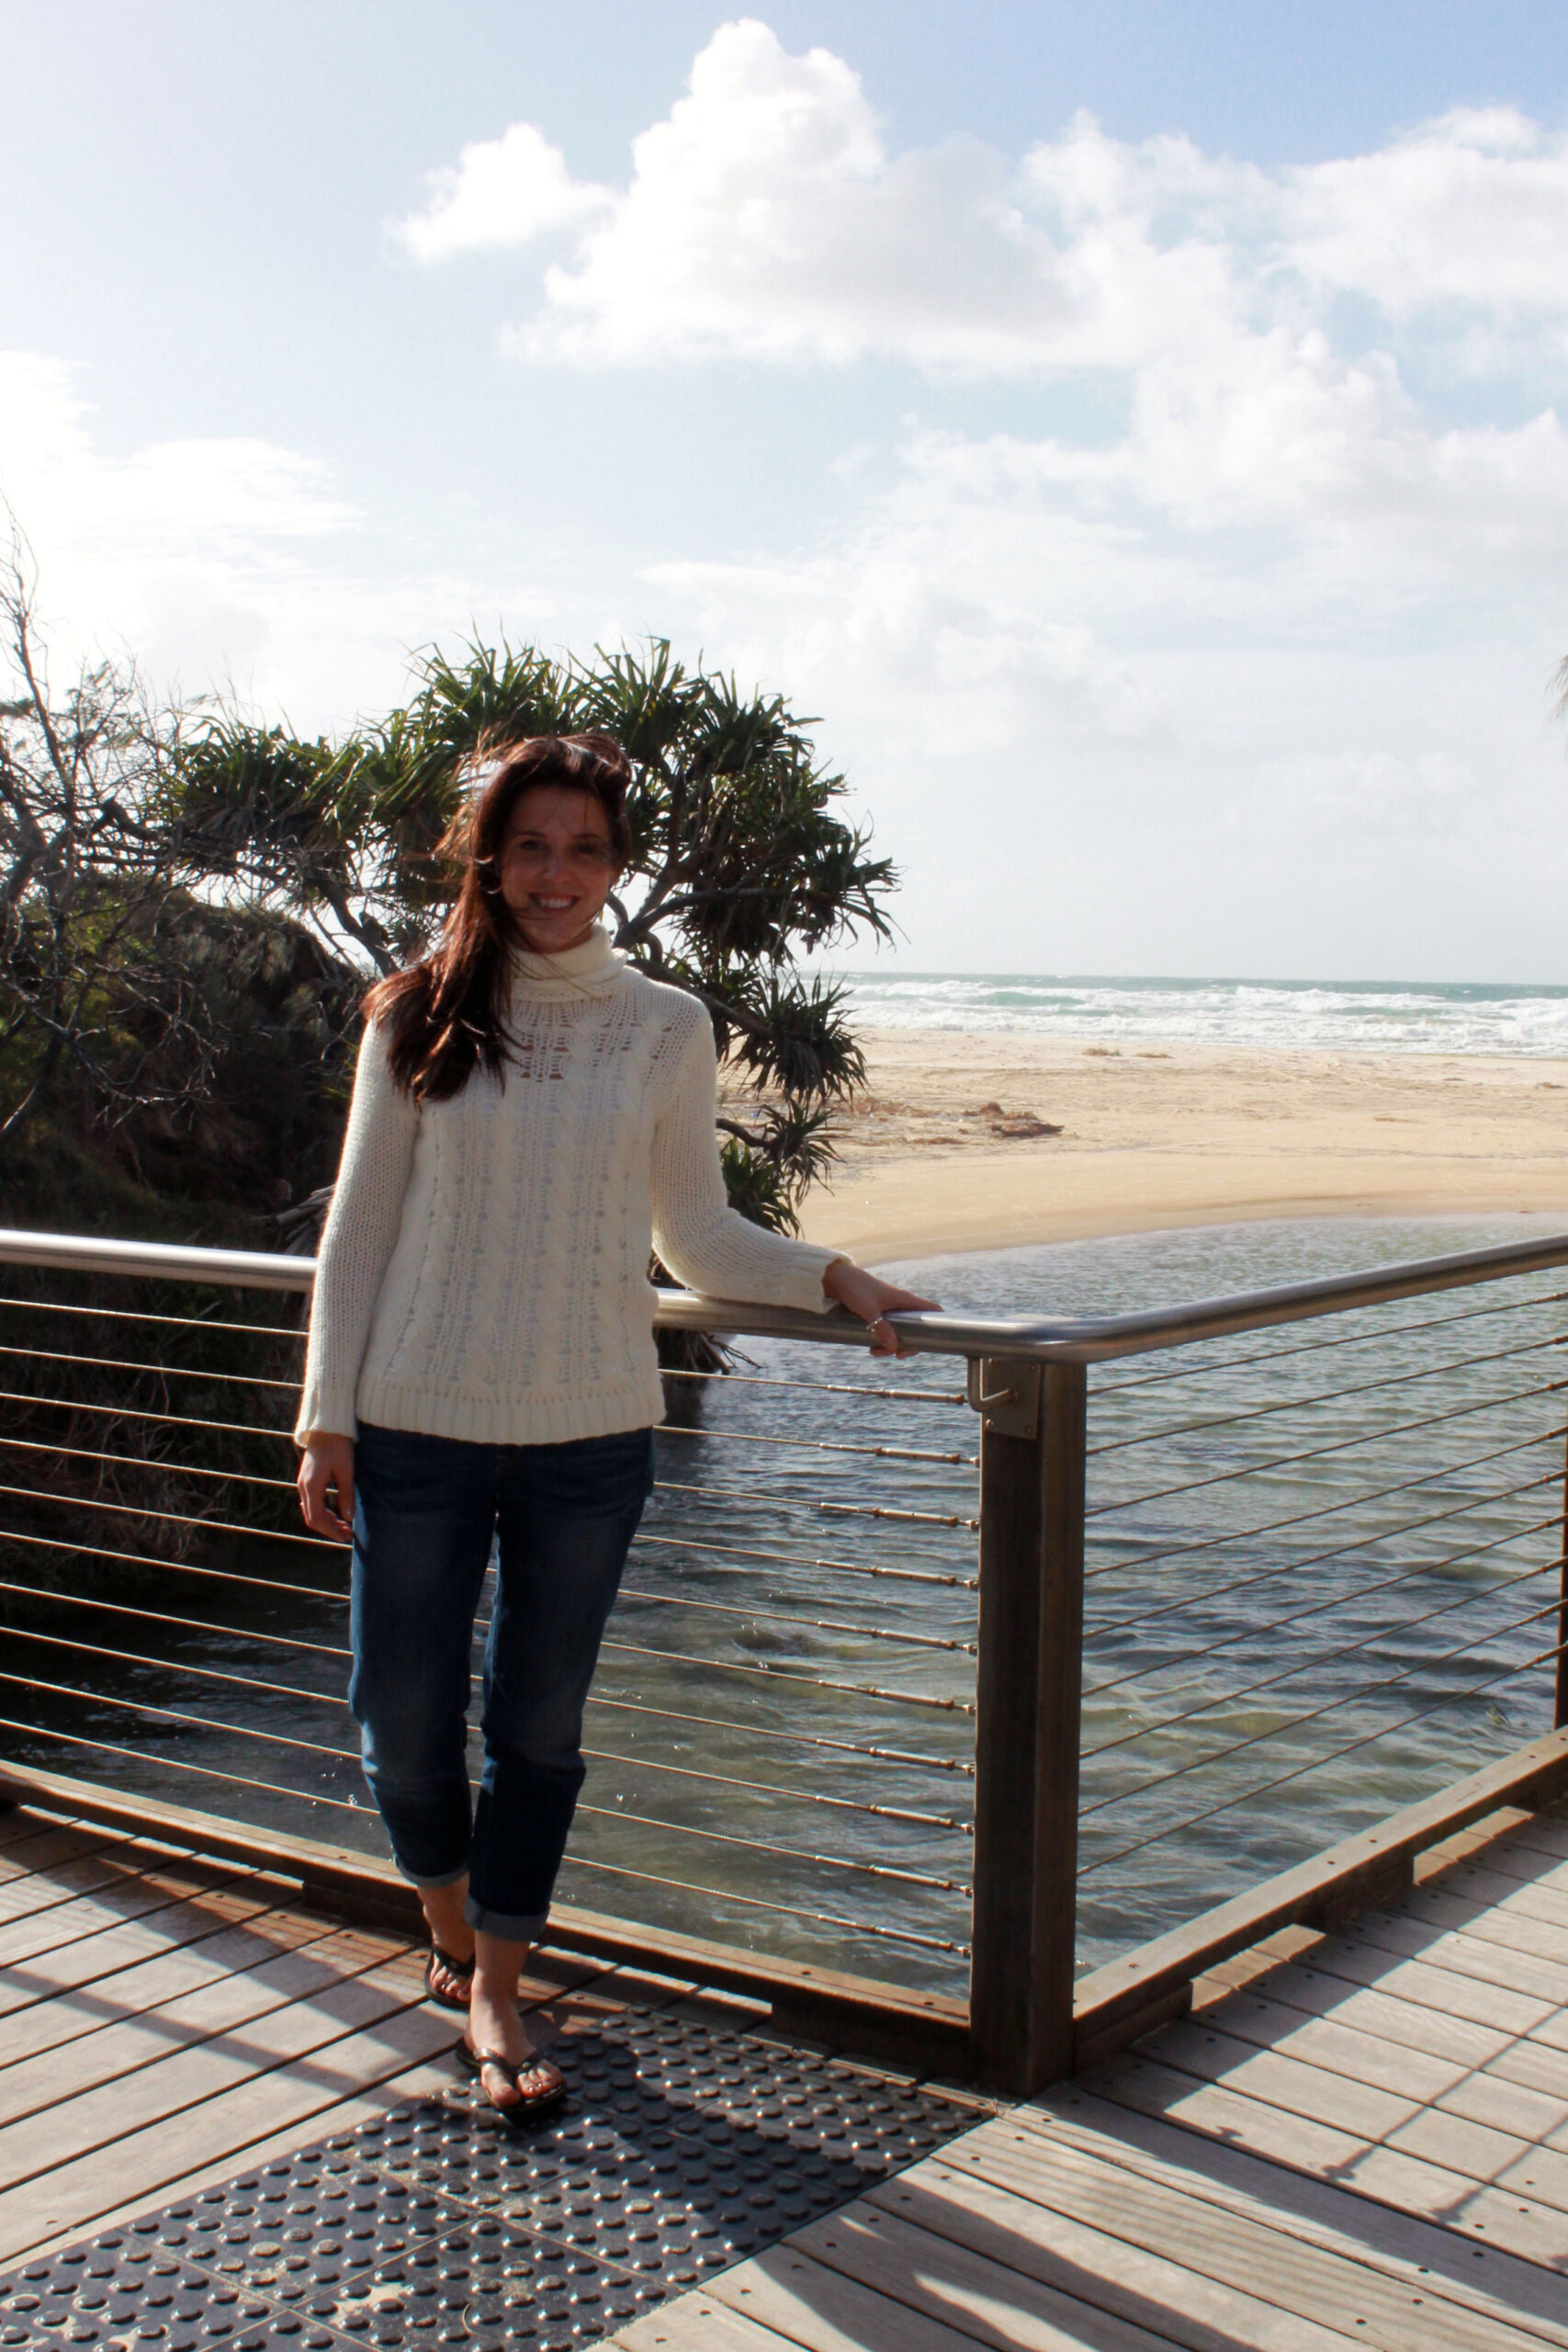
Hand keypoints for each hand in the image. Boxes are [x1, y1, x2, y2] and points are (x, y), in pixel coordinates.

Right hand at [297, 1432, 355, 1539]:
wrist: (325, 1428)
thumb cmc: (337, 1446)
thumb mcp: (346, 1470)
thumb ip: (346, 1494)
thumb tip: (348, 1517)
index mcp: (311, 1486)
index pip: (317, 1518)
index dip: (331, 1531)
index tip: (346, 1536)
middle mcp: (303, 1487)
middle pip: (312, 1518)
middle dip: (330, 1529)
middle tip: (348, 1535)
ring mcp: (303, 1484)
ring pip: (311, 1511)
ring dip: (327, 1521)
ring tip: (345, 1526)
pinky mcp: (307, 1480)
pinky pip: (312, 1503)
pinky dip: (323, 1512)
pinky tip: (336, 1514)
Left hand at [822, 1260, 939, 1356]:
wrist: (836, 1278)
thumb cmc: (854, 1288)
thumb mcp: (868, 1310)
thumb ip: (881, 1327)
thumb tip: (894, 1348)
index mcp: (905, 1299)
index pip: (933, 1309)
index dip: (938, 1325)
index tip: (927, 1342)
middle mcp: (901, 1304)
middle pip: (915, 1328)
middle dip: (907, 1344)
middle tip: (895, 1355)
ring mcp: (890, 1309)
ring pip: (899, 1332)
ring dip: (891, 1346)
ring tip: (874, 1352)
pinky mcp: (878, 1313)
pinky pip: (887, 1330)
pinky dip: (882, 1340)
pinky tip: (871, 1346)